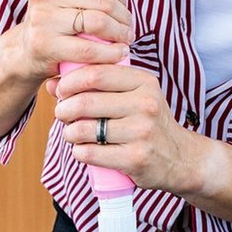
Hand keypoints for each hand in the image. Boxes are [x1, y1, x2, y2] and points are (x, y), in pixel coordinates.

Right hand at [5, 0, 132, 87]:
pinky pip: (88, 48)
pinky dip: (109, 53)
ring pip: (98, 23)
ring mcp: (41, 16)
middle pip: (103, 2)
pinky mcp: (43, 43)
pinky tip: (119, 54)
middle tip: (129, 30)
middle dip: (124, 18)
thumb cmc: (58, 16)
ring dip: (120, 34)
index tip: (124, 12)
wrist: (27, 50)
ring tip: (126, 41)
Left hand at [52, 63, 204, 193]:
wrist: (179, 158)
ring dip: (69, 133)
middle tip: (62, 114)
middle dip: (64, 109)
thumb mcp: (134, 95)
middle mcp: (146, 104)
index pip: (97, 73)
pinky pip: (90, 153)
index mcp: (145, 82)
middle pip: (86, 101)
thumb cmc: (148, 122)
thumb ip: (98, 85)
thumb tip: (53, 84)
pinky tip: (84, 150)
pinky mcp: (135, 158)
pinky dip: (79, 152)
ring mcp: (141, 132)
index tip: (62, 90)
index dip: (70, 81)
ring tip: (73, 133)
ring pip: (84, 129)